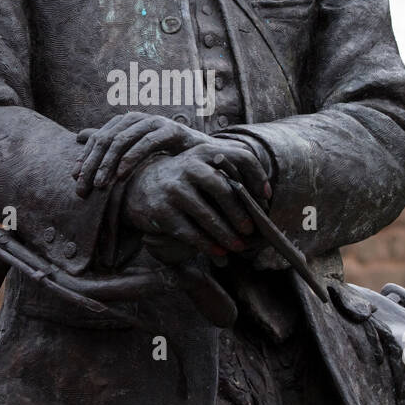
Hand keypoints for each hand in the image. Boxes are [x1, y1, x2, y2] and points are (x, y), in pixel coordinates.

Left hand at [72, 112, 206, 196]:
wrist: (207, 157)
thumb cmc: (168, 155)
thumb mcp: (135, 152)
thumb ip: (110, 143)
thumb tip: (78, 136)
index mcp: (127, 122)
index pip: (99, 137)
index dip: (85, 157)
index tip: (74, 178)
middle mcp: (139, 118)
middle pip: (107, 138)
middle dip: (92, 163)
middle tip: (83, 186)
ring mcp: (156, 122)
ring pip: (123, 140)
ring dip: (108, 163)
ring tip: (99, 184)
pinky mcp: (172, 130)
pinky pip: (146, 143)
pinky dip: (131, 158)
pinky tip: (121, 175)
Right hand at [121, 144, 268, 259]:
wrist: (139, 187)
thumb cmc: (183, 182)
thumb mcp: (202, 168)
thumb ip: (228, 176)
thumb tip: (261, 205)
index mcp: (205, 152)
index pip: (240, 156)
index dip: (257, 176)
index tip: (265, 197)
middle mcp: (189, 166)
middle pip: (223, 189)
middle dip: (240, 213)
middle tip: (250, 230)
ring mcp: (174, 188)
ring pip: (206, 214)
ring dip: (226, 234)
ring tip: (239, 246)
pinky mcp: (161, 210)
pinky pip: (189, 231)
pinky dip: (207, 244)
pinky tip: (219, 252)